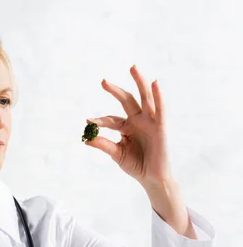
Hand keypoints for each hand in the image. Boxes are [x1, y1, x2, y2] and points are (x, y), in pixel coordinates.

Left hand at [84, 65, 173, 187]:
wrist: (152, 178)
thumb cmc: (135, 165)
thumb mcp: (116, 154)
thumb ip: (104, 145)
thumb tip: (86, 139)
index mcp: (126, 127)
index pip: (111, 120)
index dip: (100, 120)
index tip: (88, 121)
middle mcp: (138, 121)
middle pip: (127, 100)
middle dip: (116, 90)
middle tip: (103, 81)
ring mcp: (150, 122)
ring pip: (144, 98)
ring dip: (140, 82)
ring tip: (133, 68)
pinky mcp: (160, 127)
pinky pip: (160, 109)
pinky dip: (158, 96)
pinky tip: (154, 83)